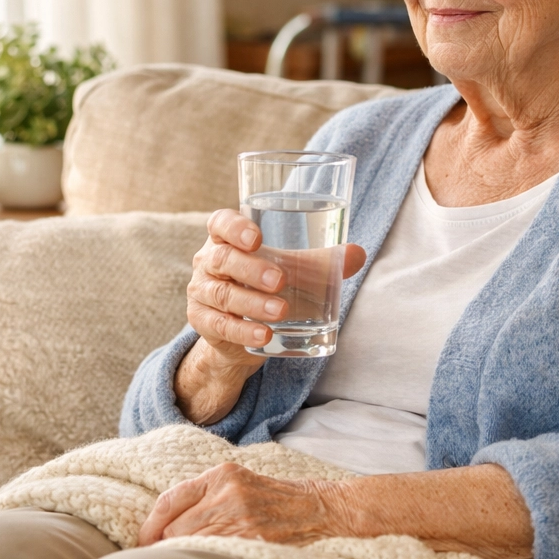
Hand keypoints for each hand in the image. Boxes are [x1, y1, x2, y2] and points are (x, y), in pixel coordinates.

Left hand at [138, 462, 348, 545]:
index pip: (169, 500)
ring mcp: (241, 518)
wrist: (321, 509)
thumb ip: (205, 496)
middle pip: (174, 528)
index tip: (143, 543)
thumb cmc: (276, 499)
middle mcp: (228, 493)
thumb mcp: (239, 483)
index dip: (149, 526)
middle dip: (165, 547)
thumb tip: (161, 525)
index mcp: (222, 475)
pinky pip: (214, 558)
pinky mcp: (253, 540)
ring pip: (190, 546)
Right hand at [186, 209, 365, 365]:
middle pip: (222, 259)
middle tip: (281, 280)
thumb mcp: (294, 270)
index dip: (235, 227)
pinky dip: (242, 331)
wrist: (245, 330)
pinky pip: (219, 326)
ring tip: (281, 312)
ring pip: (222, 295)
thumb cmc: (269, 285)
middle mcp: (209, 261)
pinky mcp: (202, 321)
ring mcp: (201, 291)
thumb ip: (322, 261)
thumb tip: (357, 254)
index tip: (257, 238)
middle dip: (252, 270)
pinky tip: (263, 336)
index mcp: (228, 238)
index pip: (221, 223)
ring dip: (252, 304)